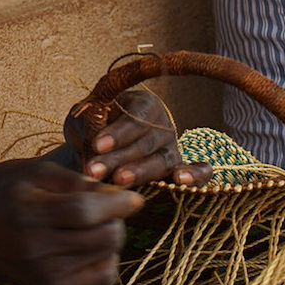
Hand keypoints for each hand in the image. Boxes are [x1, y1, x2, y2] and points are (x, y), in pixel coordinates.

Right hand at [0, 159, 144, 284]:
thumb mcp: (36, 176)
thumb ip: (75, 179)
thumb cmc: (13, 201)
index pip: (85, 211)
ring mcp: (48, 275)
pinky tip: (92, 249)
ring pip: (109, 256)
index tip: (134, 198)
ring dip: (112, 239)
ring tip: (95, 229)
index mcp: (32, 214)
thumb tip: (114, 191)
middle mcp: (38, 249)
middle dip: (118, 220)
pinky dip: (108, 260)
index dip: (117, 204)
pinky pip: (105, 278)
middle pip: (104, 237)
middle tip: (110, 212)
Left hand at [63, 89, 210, 189]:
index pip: (137, 117)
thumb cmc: (93, 127)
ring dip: (140, 172)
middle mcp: (163, 125)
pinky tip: (181, 180)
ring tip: (119, 180)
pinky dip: (195, 174)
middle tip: (94, 170)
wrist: (99, 146)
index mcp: (144, 104)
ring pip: (162, 160)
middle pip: (145, 142)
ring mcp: (172, 148)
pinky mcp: (177, 169)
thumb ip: (88, 128)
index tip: (96, 145)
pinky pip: (199, 172)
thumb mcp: (85, 120)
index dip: (118, 132)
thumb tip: (91, 149)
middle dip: (118, 158)